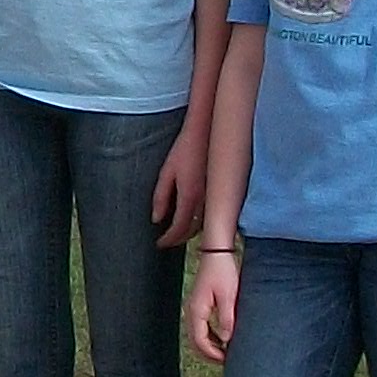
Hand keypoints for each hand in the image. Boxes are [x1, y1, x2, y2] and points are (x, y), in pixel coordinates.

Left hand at [149, 119, 205, 249]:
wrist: (208, 132)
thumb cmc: (185, 149)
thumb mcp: (166, 172)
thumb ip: (161, 197)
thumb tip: (156, 219)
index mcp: (189, 195)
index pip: (179, 228)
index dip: (168, 239)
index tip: (159, 244)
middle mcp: (205, 200)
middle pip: (192, 231)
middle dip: (178, 239)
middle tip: (166, 241)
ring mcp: (215, 196)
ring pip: (203, 225)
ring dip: (190, 232)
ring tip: (176, 233)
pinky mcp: (220, 191)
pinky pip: (210, 214)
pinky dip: (200, 222)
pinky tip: (191, 218)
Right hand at [185, 252, 239, 363]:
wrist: (216, 252)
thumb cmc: (222, 271)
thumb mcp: (229, 295)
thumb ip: (226, 318)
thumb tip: (227, 339)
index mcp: (197, 310)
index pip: (200, 340)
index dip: (212, 354)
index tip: (226, 360)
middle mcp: (191, 310)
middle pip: (195, 341)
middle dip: (208, 353)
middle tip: (226, 361)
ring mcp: (193, 307)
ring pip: (196, 335)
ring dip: (209, 345)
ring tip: (225, 352)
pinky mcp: (199, 304)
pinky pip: (200, 326)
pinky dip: (209, 336)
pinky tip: (222, 337)